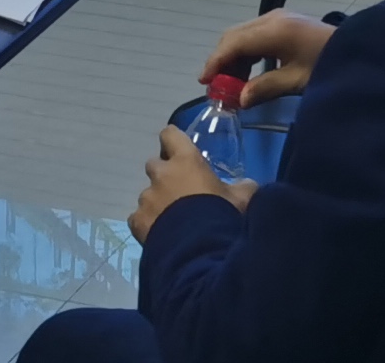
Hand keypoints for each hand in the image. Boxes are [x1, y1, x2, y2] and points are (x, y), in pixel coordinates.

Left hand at [128, 124, 252, 241]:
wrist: (200, 251)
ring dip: (157, 202)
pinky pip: (138, 218)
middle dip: (165, 176)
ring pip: (147, 194)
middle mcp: (161, 174)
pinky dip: (147, 224)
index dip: (173, 142)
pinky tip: (160, 235)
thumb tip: (247, 185)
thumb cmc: (221, 216)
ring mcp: (146, 198)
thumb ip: (243, 187)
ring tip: (173, 220)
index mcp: (185, 161)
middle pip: (155, 165)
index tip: (180, 152)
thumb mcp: (243, 199)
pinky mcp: (137, 221)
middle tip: (181, 191)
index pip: (170, 134)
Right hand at [200, 9, 332, 105]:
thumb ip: (265, 87)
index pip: (234, 43)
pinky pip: (254, 35)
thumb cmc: (327, 66)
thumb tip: (238, 99)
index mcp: (273, 30)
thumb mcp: (297, 81)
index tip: (204, 82)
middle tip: (216, 88)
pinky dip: (246, 53)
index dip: (216, 62)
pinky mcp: (284, 23)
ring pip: (243, 35)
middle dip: (222, 61)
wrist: (356, 51)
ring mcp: (278, 18)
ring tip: (231, 86)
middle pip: (234, 36)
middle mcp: (271, 18)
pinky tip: (247, 74)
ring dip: (233, 58)